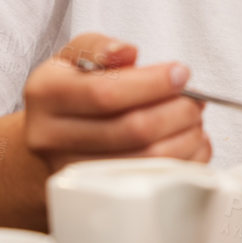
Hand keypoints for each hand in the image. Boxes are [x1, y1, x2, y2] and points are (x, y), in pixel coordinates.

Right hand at [22, 33, 210, 172]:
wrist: (51, 135)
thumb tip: (126, 52)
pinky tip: (189, 143)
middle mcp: (51, 137)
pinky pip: (151, 183)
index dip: (152, 84)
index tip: (181, 73)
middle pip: (131, 130)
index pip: (106, 93)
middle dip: (176, 112)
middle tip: (196, 100)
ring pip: (144, 161)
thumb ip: (100, 46)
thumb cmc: (72, 89)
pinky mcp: (95, 196)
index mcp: (46, 94)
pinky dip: (182, 162)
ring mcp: (71, 172)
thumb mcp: (74, 56)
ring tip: (193, 120)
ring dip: (184, 138)